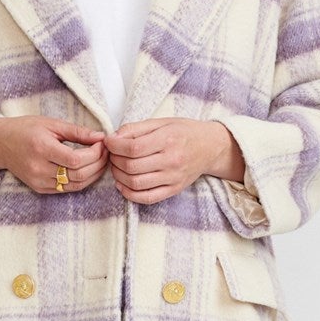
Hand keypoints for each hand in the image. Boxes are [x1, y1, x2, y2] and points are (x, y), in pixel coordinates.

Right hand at [0, 115, 108, 194]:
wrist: (0, 144)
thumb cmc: (25, 129)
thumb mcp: (51, 124)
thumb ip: (77, 132)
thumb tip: (101, 136)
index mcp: (42, 149)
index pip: (76, 160)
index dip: (95, 154)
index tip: (102, 143)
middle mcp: (39, 168)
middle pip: (79, 175)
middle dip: (98, 164)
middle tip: (106, 152)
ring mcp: (39, 182)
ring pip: (76, 185)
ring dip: (94, 175)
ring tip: (101, 161)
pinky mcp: (40, 189)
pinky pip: (67, 189)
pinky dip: (82, 181)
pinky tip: (89, 170)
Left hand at [102, 118, 244, 203]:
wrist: (210, 147)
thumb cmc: (184, 132)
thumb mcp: (162, 122)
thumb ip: (136, 128)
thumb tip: (113, 138)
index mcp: (168, 140)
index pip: (132, 148)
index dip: (114, 146)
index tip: (109, 142)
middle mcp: (171, 160)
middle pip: (131, 166)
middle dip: (114, 160)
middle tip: (112, 154)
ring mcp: (173, 178)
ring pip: (136, 183)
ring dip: (118, 176)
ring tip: (117, 167)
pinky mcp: (174, 190)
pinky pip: (147, 198)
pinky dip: (129, 194)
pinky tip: (123, 185)